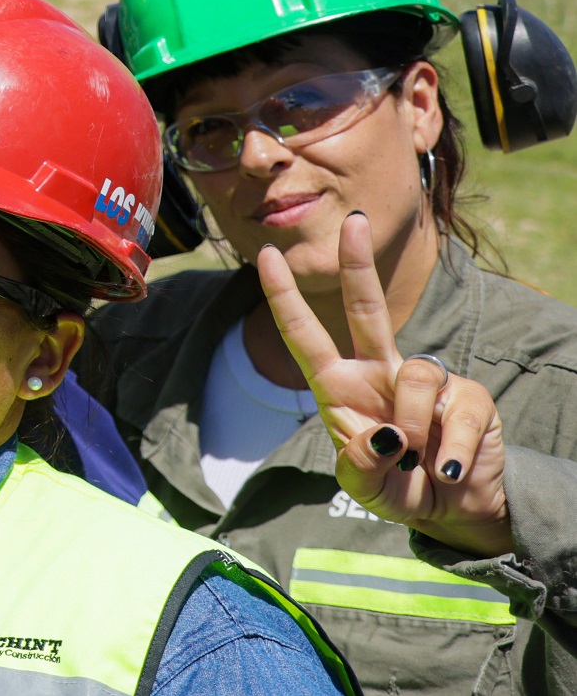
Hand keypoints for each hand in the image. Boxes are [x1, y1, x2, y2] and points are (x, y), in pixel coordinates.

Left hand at [257, 212, 511, 556]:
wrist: (451, 512)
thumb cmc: (396, 487)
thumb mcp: (363, 485)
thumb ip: (360, 464)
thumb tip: (384, 434)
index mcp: (341, 387)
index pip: (305, 335)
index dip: (284, 297)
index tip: (265, 256)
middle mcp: (381, 372)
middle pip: (367, 308)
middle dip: (359, 264)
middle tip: (353, 222)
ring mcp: (427, 381)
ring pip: (416, 376)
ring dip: (413, 428)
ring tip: (417, 462)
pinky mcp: (470, 398)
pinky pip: (457, 413)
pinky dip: (450, 452)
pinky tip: (448, 468)